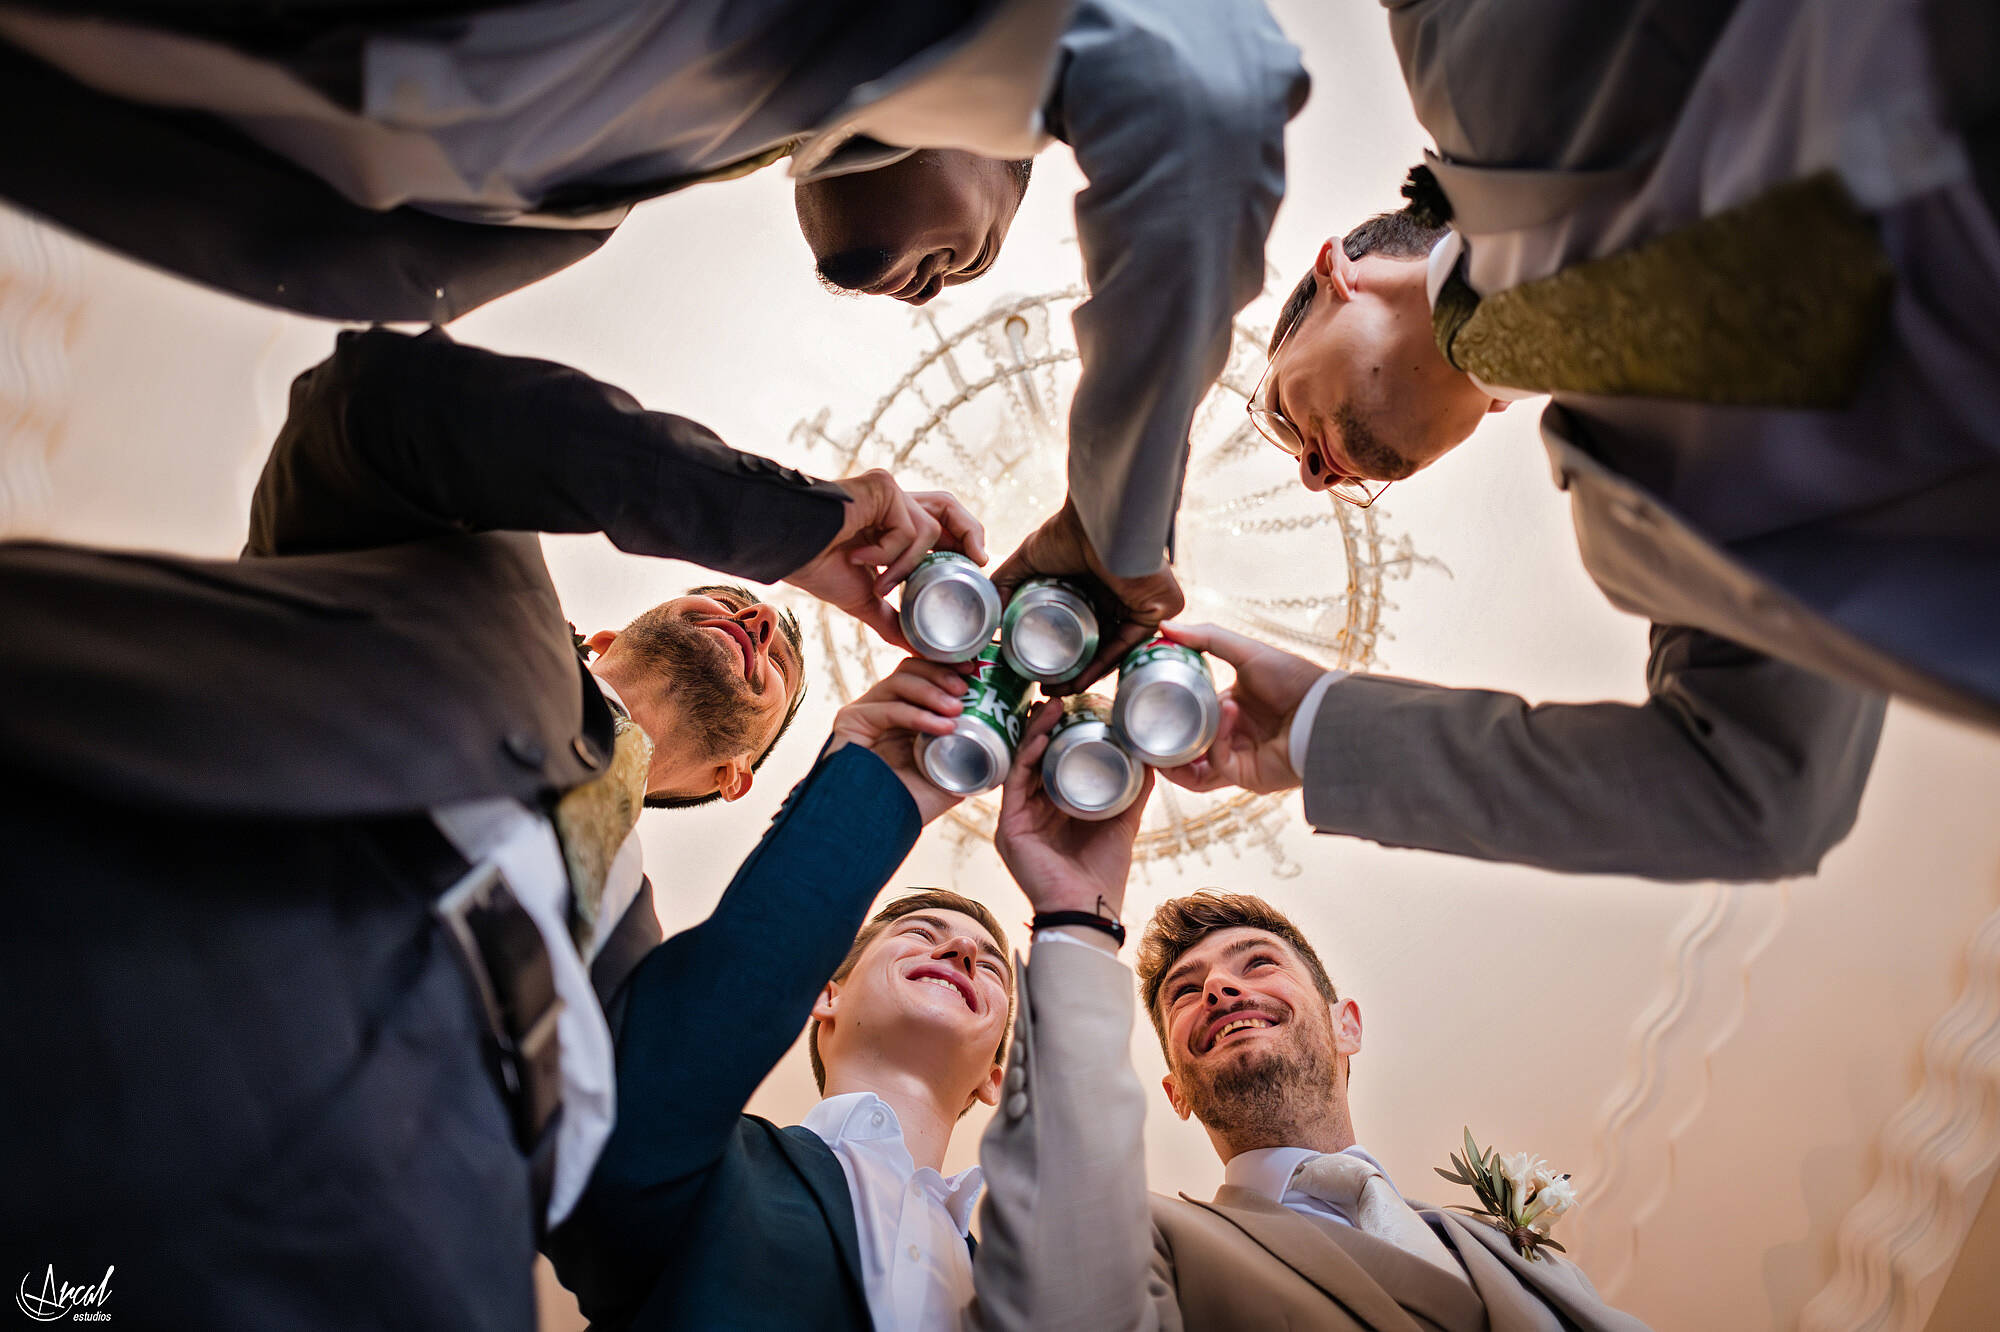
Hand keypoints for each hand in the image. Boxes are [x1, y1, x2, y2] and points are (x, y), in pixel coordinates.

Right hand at [785, 470, 988, 649]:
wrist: (787, 551)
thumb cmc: (815, 567)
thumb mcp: (864, 600)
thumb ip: (892, 621)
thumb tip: (915, 650)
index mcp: (891, 524)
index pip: (940, 524)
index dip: (961, 541)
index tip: (974, 566)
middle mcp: (894, 503)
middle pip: (948, 507)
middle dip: (969, 533)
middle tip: (978, 561)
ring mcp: (889, 493)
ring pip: (928, 530)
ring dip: (907, 565)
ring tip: (878, 583)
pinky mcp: (884, 487)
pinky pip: (908, 527)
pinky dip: (889, 553)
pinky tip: (859, 558)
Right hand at [825, 657, 973, 823]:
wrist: (876, 830)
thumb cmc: (907, 805)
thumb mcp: (947, 778)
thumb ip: (969, 760)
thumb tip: (1003, 744)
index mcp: (903, 715)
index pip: (924, 676)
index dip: (948, 668)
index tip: (975, 670)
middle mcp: (882, 708)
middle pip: (911, 670)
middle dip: (942, 674)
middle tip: (967, 687)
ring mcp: (865, 713)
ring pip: (900, 681)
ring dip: (933, 691)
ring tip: (957, 708)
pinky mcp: (850, 722)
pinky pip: (887, 709)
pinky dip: (918, 715)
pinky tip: (941, 726)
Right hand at [992, 497, 1183, 693]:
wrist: (1098, 522)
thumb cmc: (1065, 533)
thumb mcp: (1028, 559)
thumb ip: (1007, 582)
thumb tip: (990, 614)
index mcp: (1095, 586)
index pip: (1079, 627)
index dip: (1058, 652)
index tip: (1033, 671)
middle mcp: (1118, 597)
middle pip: (1094, 643)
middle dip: (1070, 670)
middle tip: (1044, 687)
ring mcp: (1139, 604)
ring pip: (1110, 648)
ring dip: (1085, 674)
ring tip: (1058, 690)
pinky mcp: (1158, 609)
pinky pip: (1129, 643)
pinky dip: (1104, 664)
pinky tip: (1079, 681)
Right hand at [994, 701, 1154, 919]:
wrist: (1089, 910)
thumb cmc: (1103, 873)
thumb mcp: (1122, 821)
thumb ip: (1134, 791)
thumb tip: (1151, 757)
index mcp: (1053, 809)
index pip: (1051, 761)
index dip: (1059, 733)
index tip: (1074, 705)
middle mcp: (1032, 811)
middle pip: (1033, 758)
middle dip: (1043, 726)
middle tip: (1058, 697)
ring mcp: (1018, 818)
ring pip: (1021, 764)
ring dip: (1034, 734)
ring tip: (1051, 706)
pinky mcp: (1009, 828)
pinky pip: (1014, 784)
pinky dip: (1026, 757)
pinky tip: (1039, 737)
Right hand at [1153, 621, 1327, 794]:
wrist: (1322, 707)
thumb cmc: (1293, 679)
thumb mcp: (1245, 651)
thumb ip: (1206, 638)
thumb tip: (1165, 627)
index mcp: (1229, 711)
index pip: (1188, 719)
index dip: (1167, 713)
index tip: (1147, 697)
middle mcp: (1230, 738)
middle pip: (1184, 751)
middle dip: (1162, 744)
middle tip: (1145, 725)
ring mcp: (1236, 760)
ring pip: (1191, 771)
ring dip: (1177, 754)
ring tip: (1168, 732)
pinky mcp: (1244, 776)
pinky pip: (1215, 763)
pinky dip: (1215, 738)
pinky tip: (1226, 711)